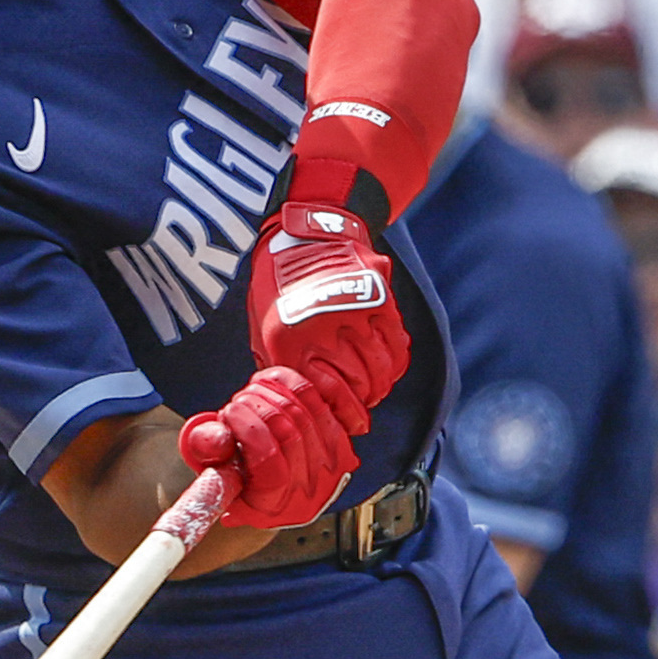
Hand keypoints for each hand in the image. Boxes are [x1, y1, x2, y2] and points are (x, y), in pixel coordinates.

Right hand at [179, 369, 355, 529]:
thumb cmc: (233, 474)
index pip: (270, 461)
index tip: (228, 412)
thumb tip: (219, 435)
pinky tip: (271, 384)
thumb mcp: (209, 467)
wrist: (268, 485)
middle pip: (290, 432)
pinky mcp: (340, 441)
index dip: (248, 428)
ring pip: (306, 414)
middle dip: (256, 405)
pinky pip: (321, 401)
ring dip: (272, 394)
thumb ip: (206, 450)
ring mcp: (329, 468)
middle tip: (237, 401)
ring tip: (251, 395)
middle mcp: (306, 493)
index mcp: (272, 506)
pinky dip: (293, 385)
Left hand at [243, 200, 406, 426]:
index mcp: (287, 341)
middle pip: (355, 386)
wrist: (305, 233)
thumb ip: (276, 366)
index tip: (345, 426)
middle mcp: (320, 330)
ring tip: (375, 393)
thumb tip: (293, 405)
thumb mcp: (261, 327)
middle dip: (361, 406)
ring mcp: (353, 313)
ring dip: (380, 388)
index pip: (321, 396)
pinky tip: (388, 370)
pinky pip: (396, 345)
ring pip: (379, 369)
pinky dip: (395, 364)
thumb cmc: (277, 285)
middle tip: (362, 413)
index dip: (338, 417)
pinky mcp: (379, 300)